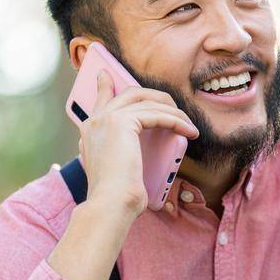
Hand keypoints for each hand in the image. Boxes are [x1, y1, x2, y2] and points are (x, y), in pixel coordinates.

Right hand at [77, 64, 198, 218]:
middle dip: (156, 97)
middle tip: (175, 107)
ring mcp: (106, 119)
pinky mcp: (122, 122)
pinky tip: (189, 131)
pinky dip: (176, 121)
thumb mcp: (118, 171)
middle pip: (130, 94)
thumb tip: (136, 156)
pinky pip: (156, 114)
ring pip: (147, 102)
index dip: (105, 86)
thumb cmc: (117, 198)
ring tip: (188, 125)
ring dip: (172, 112)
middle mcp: (95, 121)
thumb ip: (122, 155)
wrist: (110, 205)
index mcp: (90, 131)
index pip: (101, 100)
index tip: (105, 74)